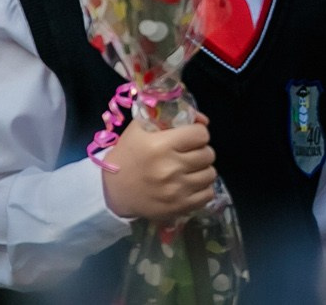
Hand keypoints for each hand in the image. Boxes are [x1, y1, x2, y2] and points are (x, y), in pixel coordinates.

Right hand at [99, 118, 216, 221]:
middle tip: (190, 152)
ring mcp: (178, 190)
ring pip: (210, 174)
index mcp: (160, 145)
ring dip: (202, 169)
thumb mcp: (139, 129)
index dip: (198, 132)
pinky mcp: (181, 207)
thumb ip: (167, 118)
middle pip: (208, 154)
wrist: (115, 191)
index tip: (190, 136)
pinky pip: (208, 194)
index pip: (200, 134)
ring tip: (191, 169)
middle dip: (201, 150)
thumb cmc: (127, 156)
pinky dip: (202, 187)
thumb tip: (202, 119)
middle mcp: (171, 168)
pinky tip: (190, 184)